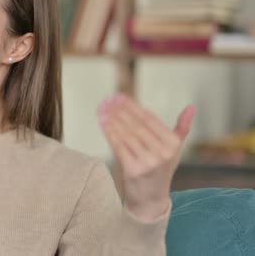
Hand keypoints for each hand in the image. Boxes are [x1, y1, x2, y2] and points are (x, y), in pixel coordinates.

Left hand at [97, 94, 195, 221]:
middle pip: (136, 126)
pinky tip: (103, 123)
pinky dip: (110, 133)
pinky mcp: (133, 170)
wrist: (150, 199)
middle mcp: (162, 153)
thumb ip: (182, 128)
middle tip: (108, 100)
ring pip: (126, 135)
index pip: (149, 119)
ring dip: (113, 120)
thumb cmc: (162, 170)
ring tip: (103, 109)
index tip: (120, 96)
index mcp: (172, 144)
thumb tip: (192, 107)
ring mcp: (148, 162)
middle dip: (120, 111)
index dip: (133, 106)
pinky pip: (119, 147)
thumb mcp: (175, 150)